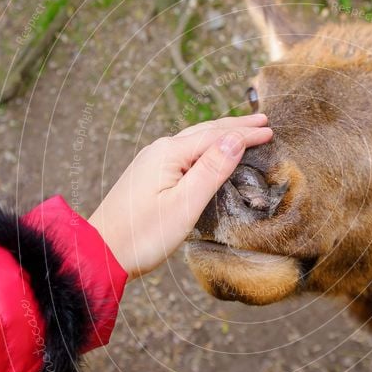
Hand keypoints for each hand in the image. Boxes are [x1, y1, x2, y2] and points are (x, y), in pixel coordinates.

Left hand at [89, 114, 271, 278]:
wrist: (101, 251)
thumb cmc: (144, 234)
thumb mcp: (184, 205)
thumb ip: (211, 170)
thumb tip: (235, 139)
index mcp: (170, 154)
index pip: (216, 136)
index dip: (245, 133)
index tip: (270, 129)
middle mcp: (159, 150)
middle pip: (205, 131)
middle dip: (235, 125)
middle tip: (263, 119)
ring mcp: (151, 162)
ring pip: (194, 139)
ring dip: (221, 133)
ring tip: (242, 129)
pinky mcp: (148, 175)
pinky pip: (184, 151)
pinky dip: (206, 146)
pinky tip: (210, 151)